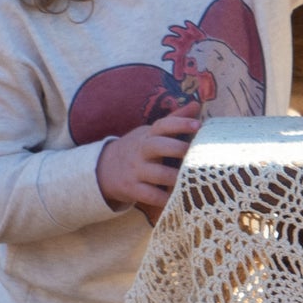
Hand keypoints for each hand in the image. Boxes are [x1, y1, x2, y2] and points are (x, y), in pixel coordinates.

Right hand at [95, 104, 201, 220]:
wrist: (104, 168)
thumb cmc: (139, 147)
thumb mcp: (151, 132)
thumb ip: (174, 120)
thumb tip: (196, 104)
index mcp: (148, 135)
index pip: (163, 125)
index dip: (180, 123)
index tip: (198, 125)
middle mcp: (142, 151)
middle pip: (158, 146)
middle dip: (177, 149)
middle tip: (196, 153)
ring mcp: (136, 170)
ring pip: (157, 174)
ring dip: (175, 177)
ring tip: (191, 178)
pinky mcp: (132, 189)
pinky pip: (149, 195)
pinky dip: (163, 199)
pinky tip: (177, 198)